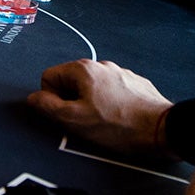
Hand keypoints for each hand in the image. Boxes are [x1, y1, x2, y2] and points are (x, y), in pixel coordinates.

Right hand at [28, 58, 173, 158]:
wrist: (161, 129)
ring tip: (104, 123)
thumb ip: (49, 107)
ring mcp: (120, 73)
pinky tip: (120, 119)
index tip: (66, 115)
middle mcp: (101, 65)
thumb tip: (33, 98)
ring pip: (92, 88)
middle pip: (70, 82)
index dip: (51, 99)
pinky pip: (111, 92)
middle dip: (72, 102)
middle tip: (85, 122)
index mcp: (83, 69)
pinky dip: (110, 104)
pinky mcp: (134, 84)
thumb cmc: (119, 125)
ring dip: (91, 104)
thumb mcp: (75, 120)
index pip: (48, 77)